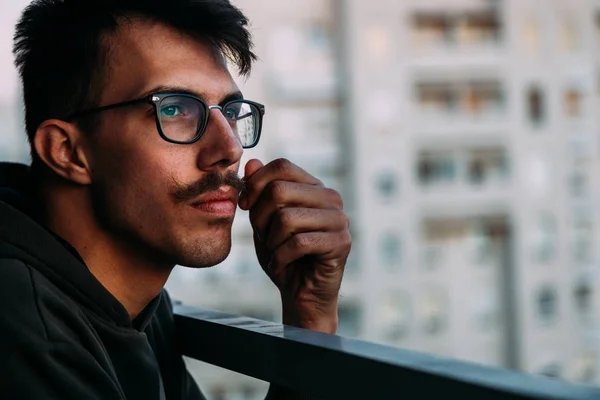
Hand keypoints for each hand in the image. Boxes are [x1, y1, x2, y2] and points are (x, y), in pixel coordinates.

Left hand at [238, 158, 350, 333]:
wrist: (300, 294)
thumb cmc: (283, 254)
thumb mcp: (263, 220)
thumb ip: (259, 192)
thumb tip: (251, 162)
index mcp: (313, 186)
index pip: (282, 166)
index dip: (256, 183)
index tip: (246, 205)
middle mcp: (330, 197)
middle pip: (279, 190)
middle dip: (261, 218)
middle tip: (265, 237)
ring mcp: (339, 219)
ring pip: (287, 218)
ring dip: (271, 241)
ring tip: (277, 253)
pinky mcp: (341, 242)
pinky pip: (299, 243)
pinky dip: (282, 257)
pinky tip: (284, 265)